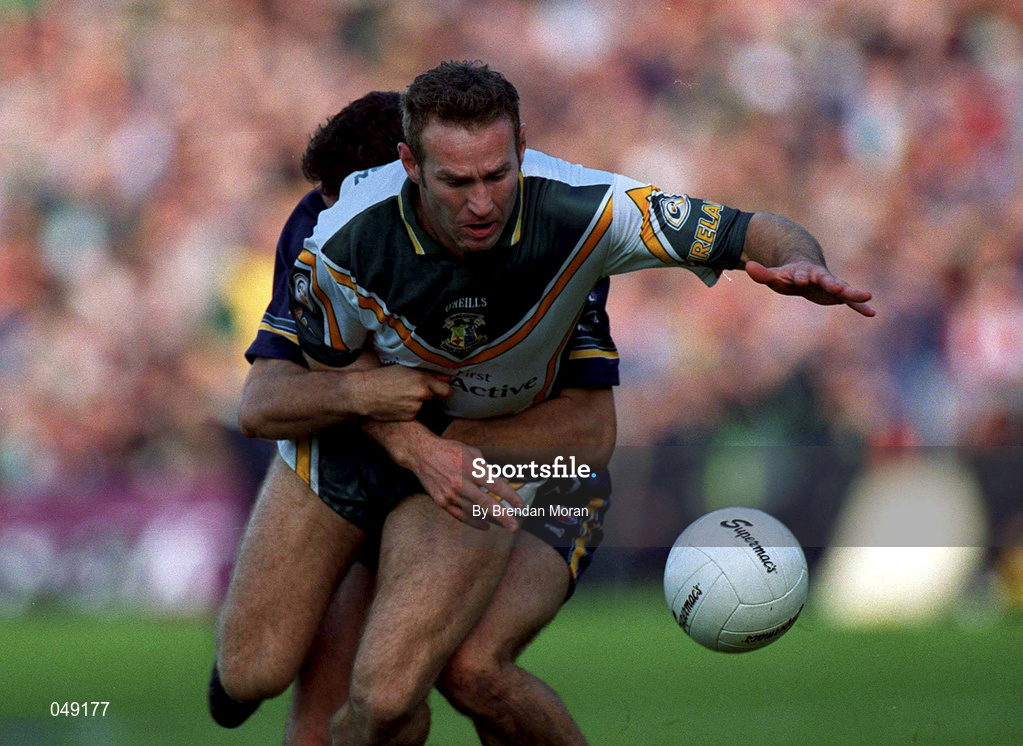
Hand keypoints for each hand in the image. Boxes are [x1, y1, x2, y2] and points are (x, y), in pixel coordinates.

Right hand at [351, 366, 450, 420]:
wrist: (363, 394)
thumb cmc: (381, 377)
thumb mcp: (403, 367)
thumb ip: (424, 372)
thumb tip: (444, 376)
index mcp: (422, 378)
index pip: (446, 388)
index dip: (444, 388)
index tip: (442, 387)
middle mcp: (422, 393)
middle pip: (437, 397)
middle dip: (431, 394)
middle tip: (416, 389)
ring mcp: (416, 406)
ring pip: (424, 405)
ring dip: (418, 401)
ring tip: (401, 395)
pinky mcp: (409, 416)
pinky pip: (415, 412)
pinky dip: (409, 409)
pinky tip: (397, 404)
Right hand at [396, 430, 524, 531]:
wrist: (421, 454)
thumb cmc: (449, 451)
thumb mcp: (471, 452)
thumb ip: (487, 467)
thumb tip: (502, 481)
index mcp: (471, 468)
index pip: (496, 485)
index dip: (510, 497)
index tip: (521, 505)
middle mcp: (461, 483)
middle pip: (486, 503)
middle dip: (503, 516)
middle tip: (515, 526)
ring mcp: (450, 494)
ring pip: (474, 512)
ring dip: (491, 520)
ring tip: (504, 525)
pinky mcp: (442, 502)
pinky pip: (461, 516)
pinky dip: (474, 523)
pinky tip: (485, 526)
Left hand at [745, 260, 874, 316]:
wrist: (803, 273)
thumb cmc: (787, 276)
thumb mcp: (774, 276)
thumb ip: (762, 273)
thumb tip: (748, 266)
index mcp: (803, 271)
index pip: (802, 274)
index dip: (800, 276)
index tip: (800, 279)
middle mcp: (820, 277)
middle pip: (826, 279)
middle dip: (831, 282)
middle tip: (837, 287)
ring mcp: (830, 285)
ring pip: (843, 289)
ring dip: (853, 293)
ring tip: (867, 296)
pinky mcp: (836, 295)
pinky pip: (850, 301)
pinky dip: (859, 306)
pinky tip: (871, 313)